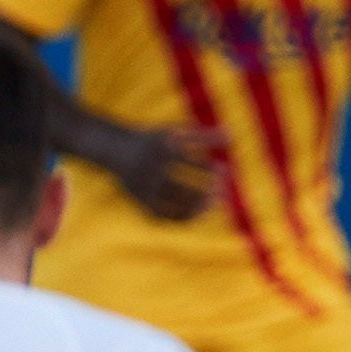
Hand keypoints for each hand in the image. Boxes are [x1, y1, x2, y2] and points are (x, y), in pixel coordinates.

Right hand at [104, 124, 227, 221]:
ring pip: (170, 205)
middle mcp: (149, 172)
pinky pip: (161, 216)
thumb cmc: (154, 141)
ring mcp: (143, 189)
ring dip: (194, 208)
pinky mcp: (139, 202)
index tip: (225, 171)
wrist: (116, 151)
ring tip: (213, 206)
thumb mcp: (177, 133)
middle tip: (222, 193)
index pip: (189, 163)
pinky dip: (180, 218)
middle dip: (203, 192)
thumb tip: (234, 136)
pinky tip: (198, 214)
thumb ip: (205, 135)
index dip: (210, 169)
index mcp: (159, 152)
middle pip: (180, 187)